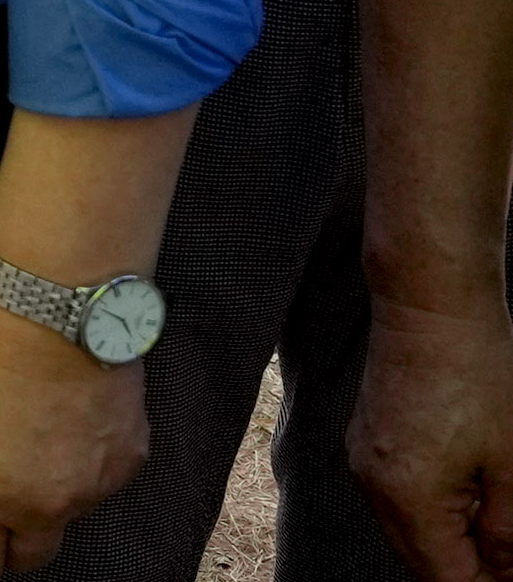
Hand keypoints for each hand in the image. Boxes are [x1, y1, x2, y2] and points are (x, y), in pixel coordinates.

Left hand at [0, 285, 153, 577]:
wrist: (55, 306)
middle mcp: (40, 506)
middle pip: (28, 558)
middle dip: (7, 543)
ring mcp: (90, 488)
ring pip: (65, 516)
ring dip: (45, 495)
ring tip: (30, 433)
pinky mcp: (127, 462)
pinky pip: (98, 481)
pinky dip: (81, 464)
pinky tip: (65, 419)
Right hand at [352, 291, 512, 579]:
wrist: (431, 307)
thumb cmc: (476, 374)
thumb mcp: (512, 465)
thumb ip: (507, 533)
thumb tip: (503, 571)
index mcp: (409, 499)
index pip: (447, 579)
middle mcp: (374, 486)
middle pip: (421, 561)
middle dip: (469, 568)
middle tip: (512, 557)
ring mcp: (364, 461)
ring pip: (408, 531)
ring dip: (452, 540)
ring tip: (499, 524)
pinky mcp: (367, 440)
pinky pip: (398, 498)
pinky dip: (433, 510)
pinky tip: (470, 492)